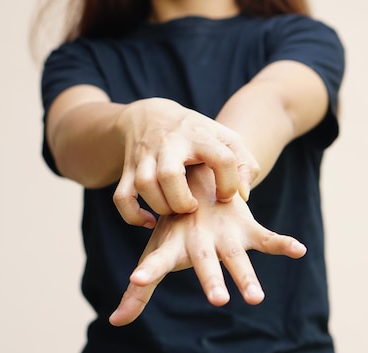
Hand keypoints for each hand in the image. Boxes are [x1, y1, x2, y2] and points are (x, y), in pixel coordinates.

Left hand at [108, 166, 305, 325]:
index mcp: (174, 247)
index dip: (148, 271)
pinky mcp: (246, 229)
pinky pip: (267, 238)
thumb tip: (114, 323)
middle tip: (218, 301)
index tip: (137, 279)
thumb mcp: (156, 255)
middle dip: (212, 280)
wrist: (198, 181)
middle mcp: (199, 241)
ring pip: (237, 257)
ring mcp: (224, 234)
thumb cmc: (173, 229)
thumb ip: (137, 293)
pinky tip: (299, 250)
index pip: (158, 261)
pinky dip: (283, 244)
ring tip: (256, 298)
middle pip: (206, 264)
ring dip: (246, 275)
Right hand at [112, 98, 258, 227]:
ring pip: (145, 185)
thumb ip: (245, 166)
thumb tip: (243, 196)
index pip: (221, 157)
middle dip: (183, 200)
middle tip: (193, 206)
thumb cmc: (198, 135)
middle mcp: (170, 144)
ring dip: (161, 207)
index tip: (226, 195)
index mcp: (200, 136)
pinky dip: (132, 215)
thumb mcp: (227, 140)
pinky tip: (150, 222)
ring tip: (176, 210)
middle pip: (170, 174)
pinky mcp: (128, 170)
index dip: (228, 182)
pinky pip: (122, 197)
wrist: (152, 115)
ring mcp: (145, 157)